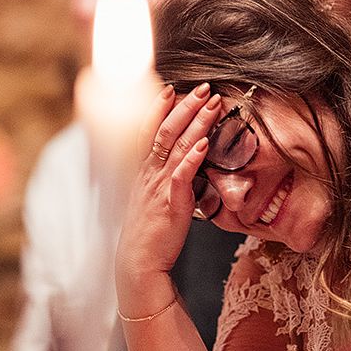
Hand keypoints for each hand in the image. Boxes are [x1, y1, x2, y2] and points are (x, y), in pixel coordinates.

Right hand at [116, 83, 220, 299]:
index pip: (151, 132)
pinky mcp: (170, 204)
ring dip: (196, 123)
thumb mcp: (155, 201)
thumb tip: (185, 167)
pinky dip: (192, 158)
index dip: (160, 109)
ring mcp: (158, 187)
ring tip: (211, 104)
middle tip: (203, 88)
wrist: (139, 262)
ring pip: (176, 147)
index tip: (173, 89)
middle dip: (186, 107)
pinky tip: (203, 144)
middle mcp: (149, 175)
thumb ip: (167, 181)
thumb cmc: (150, 234)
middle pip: (166, 132)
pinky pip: (180, 176)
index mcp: (144, 173)